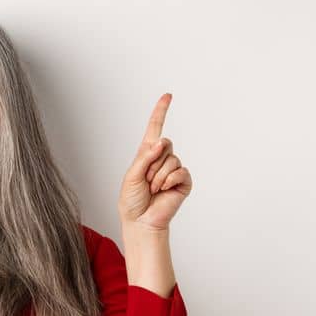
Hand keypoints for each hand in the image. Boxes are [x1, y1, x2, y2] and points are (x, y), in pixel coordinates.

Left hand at [119, 93, 192, 229]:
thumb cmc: (132, 200)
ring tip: (153, 189)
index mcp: (146, 154)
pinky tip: (163, 191)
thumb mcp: (132, 175)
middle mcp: (161, 158)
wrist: (141, 220)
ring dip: (158, 176)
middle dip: (152, 163)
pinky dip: (168, 181)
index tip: (167, 95)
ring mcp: (174, 169)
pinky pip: (180, 171)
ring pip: (171, 159)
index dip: (161, 112)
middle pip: (164, 144)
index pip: (155, 128)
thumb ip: (145, 157)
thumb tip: (161, 141)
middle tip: (146, 181)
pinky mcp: (184, 181)